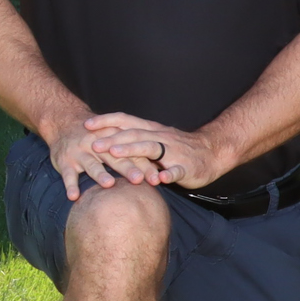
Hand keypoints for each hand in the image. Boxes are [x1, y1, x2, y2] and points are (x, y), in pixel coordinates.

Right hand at [44, 117, 153, 201]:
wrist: (64, 123)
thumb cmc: (97, 138)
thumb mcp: (115, 140)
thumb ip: (133, 155)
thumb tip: (159, 173)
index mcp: (114, 140)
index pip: (133, 153)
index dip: (145, 165)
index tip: (157, 178)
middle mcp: (98, 145)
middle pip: (115, 158)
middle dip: (128, 169)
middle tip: (139, 180)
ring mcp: (80, 153)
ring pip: (92, 165)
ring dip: (100, 174)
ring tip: (109, 184)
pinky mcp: (65, 161)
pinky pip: (67, 175)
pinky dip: (70, 186)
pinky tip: (74, 196)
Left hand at [81, 113, 229, 189]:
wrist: (213, 153)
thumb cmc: (181, 149)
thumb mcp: (157, 140)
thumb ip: (136, 139)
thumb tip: (108, 139)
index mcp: (152, 130)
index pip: (126, 121)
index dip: (107, 122)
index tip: (86, 125)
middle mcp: (161, 138)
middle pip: (134, 134)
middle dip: (113, 139)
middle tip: (93, 144)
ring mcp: (174, 152)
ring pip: (151, 148)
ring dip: (133, 150)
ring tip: (116, 154)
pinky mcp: (187, 167)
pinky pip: (177, 170)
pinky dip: (169, 174)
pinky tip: (162, 179)